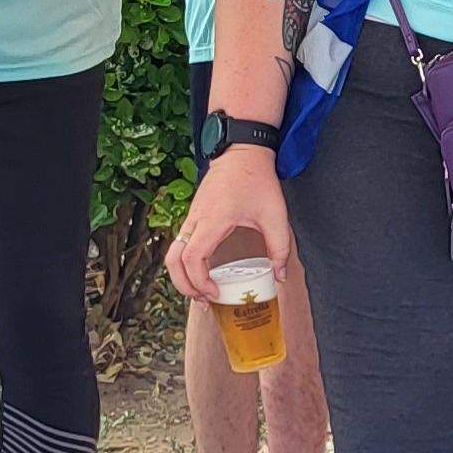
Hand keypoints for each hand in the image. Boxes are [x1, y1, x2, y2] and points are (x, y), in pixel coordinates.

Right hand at [166, 151, 296, 303]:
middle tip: (204, 300)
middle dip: (183, 285)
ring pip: (173, 253)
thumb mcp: (275, 216)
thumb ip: (280, 248)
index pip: (193, 259)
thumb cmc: (257, 180)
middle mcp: (196, 220)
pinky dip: (185, 263)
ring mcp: (192, 217)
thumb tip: (280, 277)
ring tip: (201, 291)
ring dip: (182, 275)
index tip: (215, 293)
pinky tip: (203, 272)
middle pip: (173, 260)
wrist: (243, 152)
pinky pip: (181, 244)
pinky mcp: (194, 215)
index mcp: (213, 221)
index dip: (199, 282)